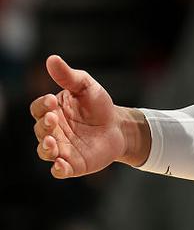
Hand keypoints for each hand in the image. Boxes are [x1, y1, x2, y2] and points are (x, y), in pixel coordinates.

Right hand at [30, 55, 129, 177]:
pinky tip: (60, 165)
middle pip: (40, 130)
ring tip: (51, 143)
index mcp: (52, 111)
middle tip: (53, 119)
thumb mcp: (86, 86)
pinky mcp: (72, 164)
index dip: (42, 105)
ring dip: (46, 148)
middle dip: (44, 125)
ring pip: (45, 151)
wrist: (118, 127)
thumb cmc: (98, 106)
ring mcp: (61, 148)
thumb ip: (69, 76)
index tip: (52, 100)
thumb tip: (52, 59)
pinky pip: (60, 170)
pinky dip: (58, 169)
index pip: (38, 108)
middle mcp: (52, 131)